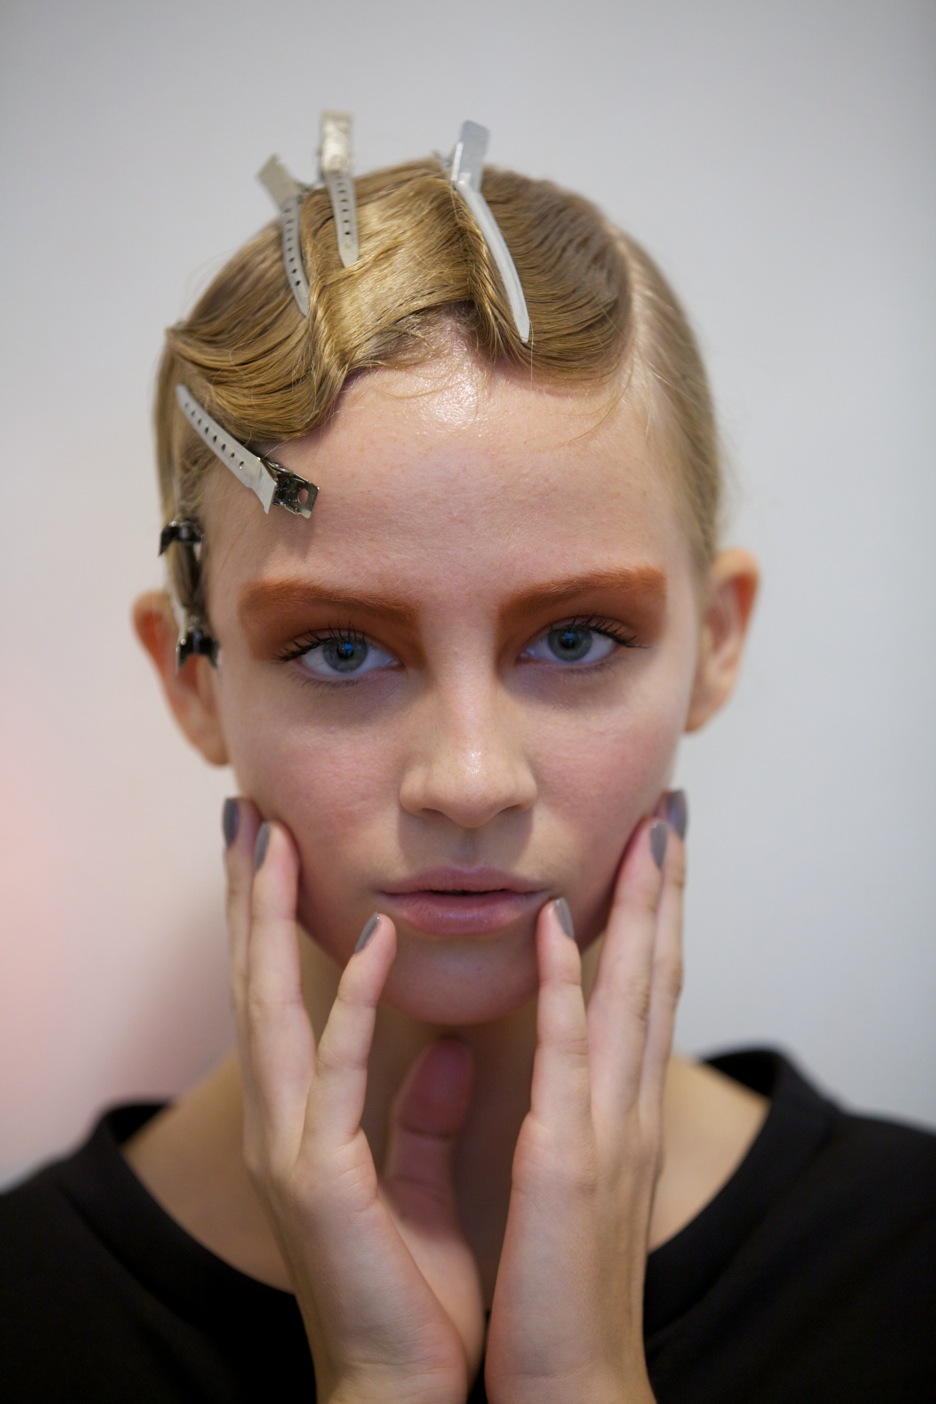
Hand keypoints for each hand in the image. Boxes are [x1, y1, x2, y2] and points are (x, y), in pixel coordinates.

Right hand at [224, 800, 484, 1403]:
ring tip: (269, 839)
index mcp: (305, 1119)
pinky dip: (350, 1000)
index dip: (267, 918)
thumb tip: (453, 1047)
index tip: (272, 843)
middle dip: (243, 897)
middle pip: (251, 983)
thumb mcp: (418, 1181)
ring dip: (266, 920)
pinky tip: (369, 937)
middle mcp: (283, 1120)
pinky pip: (336, 1071)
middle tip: (244, 813)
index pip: (279, 994)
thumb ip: (424, 1112)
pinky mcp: (319, 1179)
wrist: (403, 1393)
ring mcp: (290, 1147)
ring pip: (268, 1008)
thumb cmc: (410, 1292)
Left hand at [484, 811, 684, 1403]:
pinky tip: (558, 923)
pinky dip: (566, 985)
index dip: (652, 921)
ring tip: (643, 836)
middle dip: (665, 893)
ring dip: (637, 910)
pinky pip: (569, 1055)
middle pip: (656, 976)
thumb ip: (552, 1111)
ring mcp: (607, 1130)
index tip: (651, 854)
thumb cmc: (554, 1291)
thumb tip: (534, 1058)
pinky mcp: (570, 1160)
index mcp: (617, 1114)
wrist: (570, 1390)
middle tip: (669, 816)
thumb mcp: (559, 1184)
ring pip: (631, 996)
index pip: (642, 996)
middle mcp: (627, 1108)